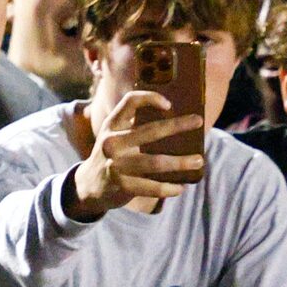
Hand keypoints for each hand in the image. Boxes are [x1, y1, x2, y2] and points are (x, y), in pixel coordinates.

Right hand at [65, 88, 203, 218]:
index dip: (150, 98)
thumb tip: (178, 124)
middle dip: (178, 125)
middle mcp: (112, 142)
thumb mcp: (115, 137)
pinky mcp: (121, 185)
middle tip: (199, 121)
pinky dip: (169, 188)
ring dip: (181, 162)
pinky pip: (152, 187)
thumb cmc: (112, 157)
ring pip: (156, 162)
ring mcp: (115, 164)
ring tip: (199, 161)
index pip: (129, 102)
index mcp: (112, 126)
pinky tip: (180, 187)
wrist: (88, 185)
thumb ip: (135, 128)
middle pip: (150, 131)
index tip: (169, 104)